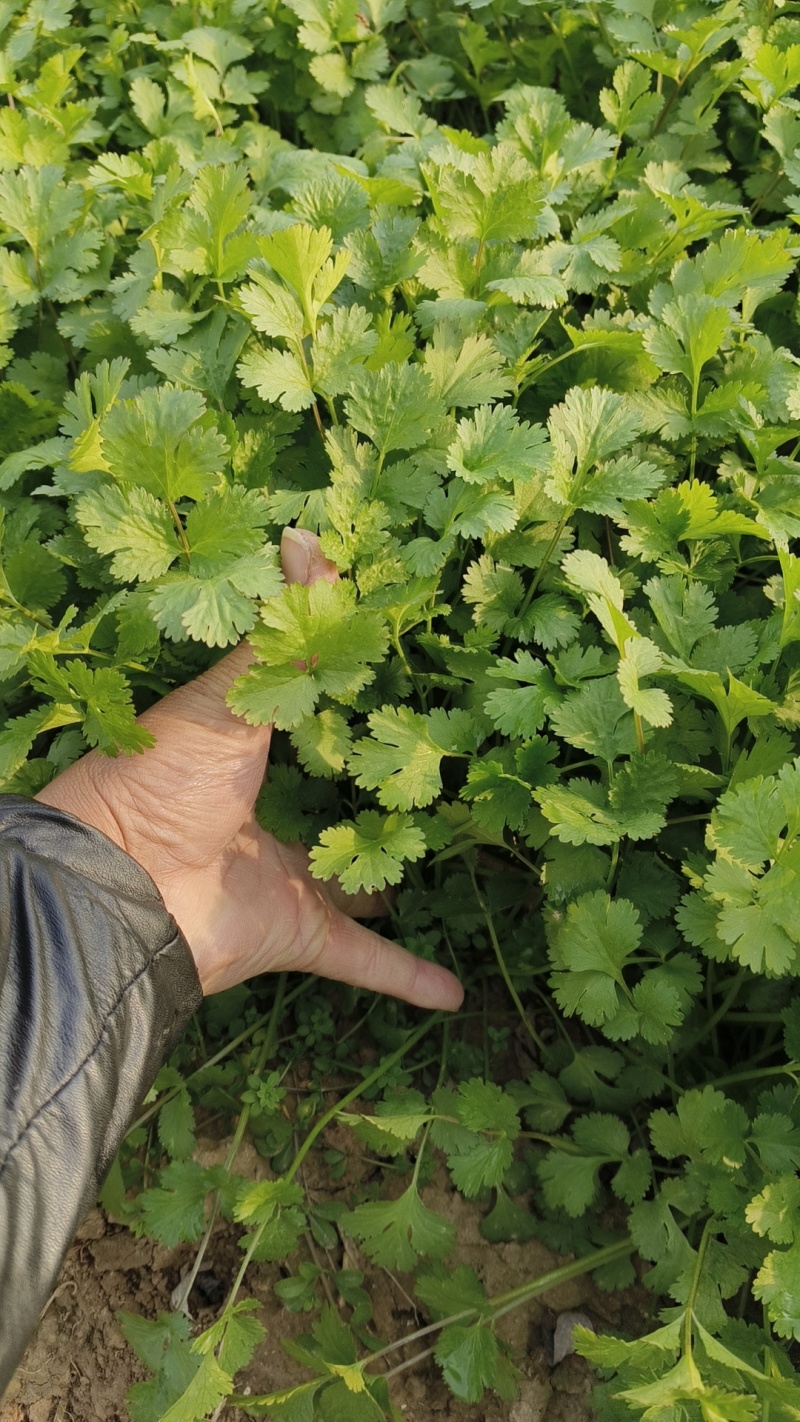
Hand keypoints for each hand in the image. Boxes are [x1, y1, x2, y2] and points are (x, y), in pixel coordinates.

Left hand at [36, 529, 463, 1010]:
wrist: (120, 886)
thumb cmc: (164, 779)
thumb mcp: (228, 696)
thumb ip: (278, 633)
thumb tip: (307, 536)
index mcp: (247, 756)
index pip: (314, 726)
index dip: (357, 708)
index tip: (415, 684)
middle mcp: (270, 817)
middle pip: (343, 805)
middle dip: (388, 799)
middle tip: (453, 779)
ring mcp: (287, 879)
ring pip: (359, 883)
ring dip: (400, 883)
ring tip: (465, 870)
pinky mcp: (299, 934)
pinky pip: (363, 962)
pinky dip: (406, 977)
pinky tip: (457, 995)